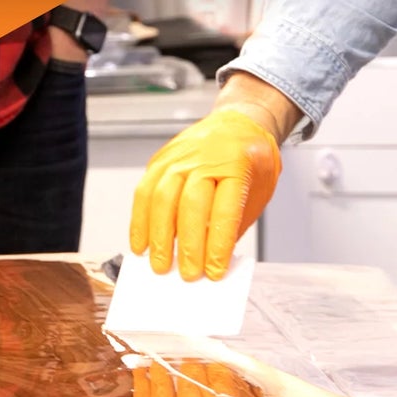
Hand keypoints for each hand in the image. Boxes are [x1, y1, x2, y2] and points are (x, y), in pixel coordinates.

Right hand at [129, 108, 280, 279]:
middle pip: (190, 204)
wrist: (239, 122)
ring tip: (160, 264)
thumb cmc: (251, 163)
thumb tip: (209, 260)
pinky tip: (141, 243)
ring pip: (161, 197)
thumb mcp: (256, 193)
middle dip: (187, 244)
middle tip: (187, 274)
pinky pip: (144, 190)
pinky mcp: (160, 159)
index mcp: (237, 166)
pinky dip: (140, 220)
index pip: (224, 210)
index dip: (217, 245)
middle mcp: (205, 158)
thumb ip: (233, 224)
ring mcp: (179, 156)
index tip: (213, 272)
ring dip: (158, 236)